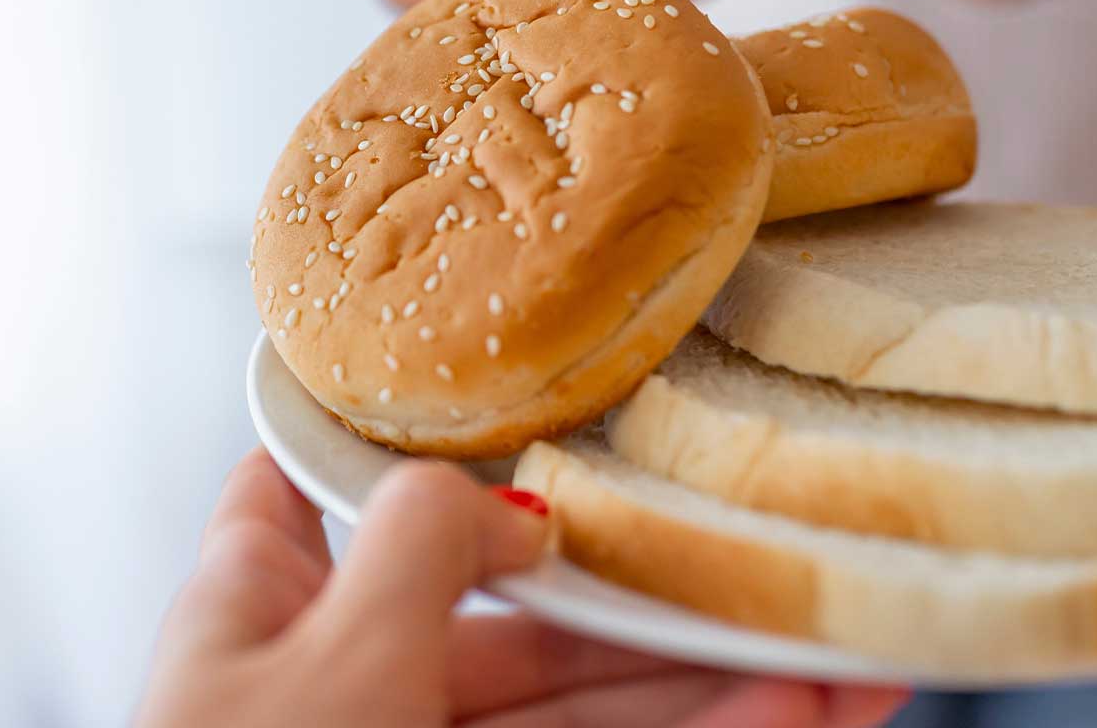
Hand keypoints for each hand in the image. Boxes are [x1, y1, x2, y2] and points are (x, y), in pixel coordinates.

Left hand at [137, 450, 908, 727]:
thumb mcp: (332, 651)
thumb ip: (424, 543)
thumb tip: (513, 503)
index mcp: (261, 598)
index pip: (322, 480)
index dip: (414, 439)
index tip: (527, 401)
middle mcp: (339, 673)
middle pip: (517, 611)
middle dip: (654, 596)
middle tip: (777, 574)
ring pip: (581, 709)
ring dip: (709, 681)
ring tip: (835, 663)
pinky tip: (787, 715)